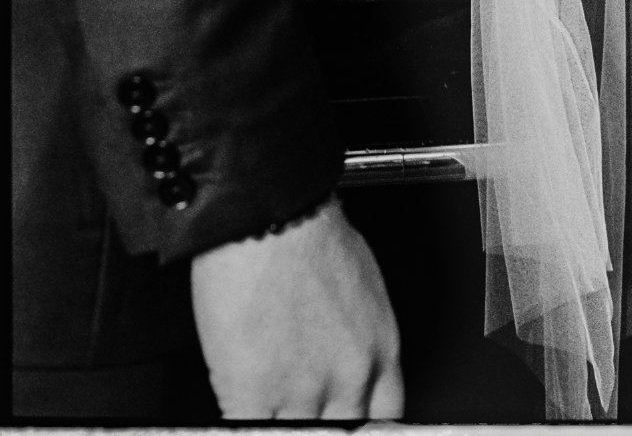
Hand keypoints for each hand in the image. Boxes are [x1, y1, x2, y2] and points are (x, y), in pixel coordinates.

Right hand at [190, 196, 402, 419]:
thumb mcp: (361, 284)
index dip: (361, 424)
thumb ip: (357, 333)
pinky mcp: (255, 397)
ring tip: (275, 406)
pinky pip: (252, 433)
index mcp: (381, 348)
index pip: (386, 419)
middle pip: (344, 433)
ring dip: (284, 423)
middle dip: (321, 426)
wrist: (271, 217)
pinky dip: (246, 425)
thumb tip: (340, 350)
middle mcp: (350, 377)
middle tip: (305, 412)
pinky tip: (244, 410)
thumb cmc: (310, 232)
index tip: (346, 419)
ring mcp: (304, 393)